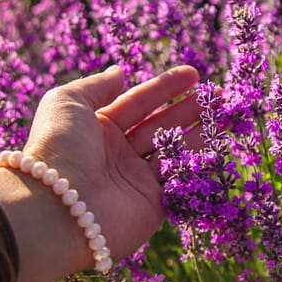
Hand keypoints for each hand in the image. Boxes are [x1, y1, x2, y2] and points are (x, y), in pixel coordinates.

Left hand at [23, 65, 203, 267]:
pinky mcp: (152, 205)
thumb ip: (96, 86)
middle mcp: (117, 153)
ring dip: (201, 132)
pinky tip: (217, 145)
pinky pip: (179, 181)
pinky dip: (197, 164)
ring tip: (226, 114)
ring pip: (175, 151)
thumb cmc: (58, 149)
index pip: (139, 101)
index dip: (166, 87)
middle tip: (220, 96)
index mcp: (98, 127)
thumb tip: (120, 72)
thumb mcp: (67, 102)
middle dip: (191, 109)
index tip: (194, 75)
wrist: (56, 209)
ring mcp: (135, 180)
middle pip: (162, 125)